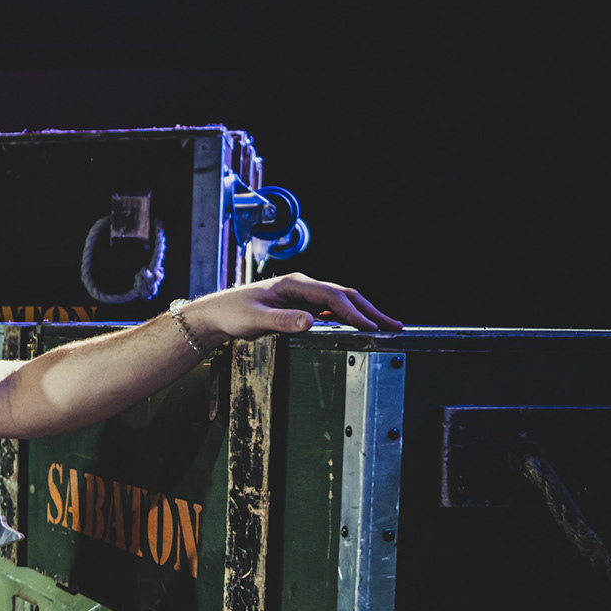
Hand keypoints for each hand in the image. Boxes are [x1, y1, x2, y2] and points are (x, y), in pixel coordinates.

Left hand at [190, 274, 401, 345]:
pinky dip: (348, 316)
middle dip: (370, 310)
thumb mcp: (255, 320)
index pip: (333, 297)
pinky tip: (359, 326)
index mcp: (294, 284)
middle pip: (344, 295)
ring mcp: (302, 294)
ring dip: (362, 313)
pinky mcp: (300, 304)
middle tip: (394, 325)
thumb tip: (311, 321)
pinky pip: (330, 309)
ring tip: (384, 326)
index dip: (354, 312)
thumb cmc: (233, 314)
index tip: (371, 326)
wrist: (216, 313)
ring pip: (340, 301)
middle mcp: (302, 285)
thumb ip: (282, 320)